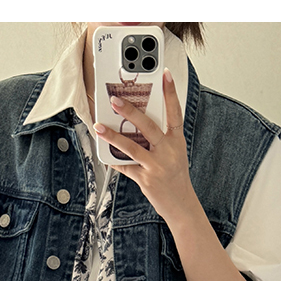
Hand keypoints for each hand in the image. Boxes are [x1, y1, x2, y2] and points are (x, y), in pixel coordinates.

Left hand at [94, 68, 198, 225]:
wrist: (181, 205)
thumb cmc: (175, 177)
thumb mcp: (174, 154)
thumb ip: (159, 139)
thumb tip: (136, 124)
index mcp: (176, 141)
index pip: (175, 112)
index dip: (171, 93)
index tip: (166, 75)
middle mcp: (168, 152)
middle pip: (148, 126)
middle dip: (130, 112)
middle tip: (115, 100)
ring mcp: (157, 166)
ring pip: (132, 147)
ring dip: (113, 136)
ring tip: (99, 126)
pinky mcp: (146, 180)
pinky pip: (126, 167)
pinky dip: (115, 160)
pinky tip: (104, 154)